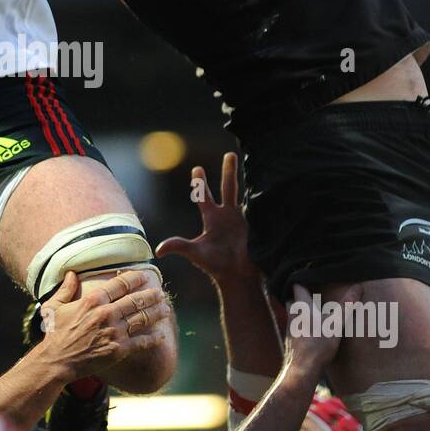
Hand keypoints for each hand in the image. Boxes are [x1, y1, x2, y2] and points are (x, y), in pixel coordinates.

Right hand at [38, 270, 169, 380]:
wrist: (56, 362)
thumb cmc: (55, 334)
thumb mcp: (54, 307)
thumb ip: (65, 289)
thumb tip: (72, 273)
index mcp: (93, 301)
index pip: (120, 284)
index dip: (135, 278)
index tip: (145, 275)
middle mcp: (106, 314)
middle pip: (137, 300)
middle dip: (152, 295)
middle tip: (161, 293)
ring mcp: (114, 332)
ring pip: (143, 318)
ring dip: (157, 312)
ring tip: (166, 309)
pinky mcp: (119, 350)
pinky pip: (142, 342)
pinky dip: (154, 338)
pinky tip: (162, 335)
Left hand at [156, 154, 254, 285]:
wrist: (238, 277)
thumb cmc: (216, 265)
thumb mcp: (195, 253)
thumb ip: (179, 246)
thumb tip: (158, 251)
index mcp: (213, 218)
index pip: (204, 196)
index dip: (200, 183)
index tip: (197, 168)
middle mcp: (227, 216)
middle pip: (228, 187)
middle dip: (229, 171)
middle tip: (230, 154)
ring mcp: (243, 220)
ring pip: (246, 194)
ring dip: (250, 180)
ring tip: (256, 163)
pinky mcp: (256, 226)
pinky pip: (259, 208)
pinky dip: (263, 197)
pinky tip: (271, 183)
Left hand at [284, 283, 350, 370]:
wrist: (302, 370)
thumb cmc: (318, 345)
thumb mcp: (336, 323)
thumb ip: (347, 305)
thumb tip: (358, 286)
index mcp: (301, 306)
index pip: (297, 286)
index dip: (303, 279)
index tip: (311, 274)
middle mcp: (293, 315)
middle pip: (293, 299)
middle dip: (300, 295)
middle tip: (313, 291)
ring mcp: (291, 328)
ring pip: (294, 313)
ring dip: (302, 310)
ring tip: (315, 308)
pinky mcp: (292, 340)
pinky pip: (296, 326)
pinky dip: (302, 323)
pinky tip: (312, 329)